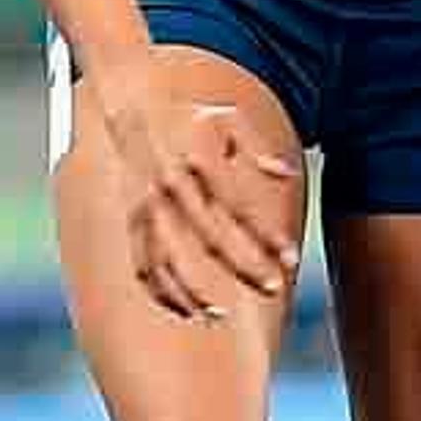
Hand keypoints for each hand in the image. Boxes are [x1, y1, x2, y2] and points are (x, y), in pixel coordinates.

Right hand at [100, 63, 300, 321]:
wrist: (128, 106)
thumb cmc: (186, 115)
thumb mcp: (226, 118)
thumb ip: (257, 146)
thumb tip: (286, 173)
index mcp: (199, 161)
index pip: (240, 208)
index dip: (267, 237)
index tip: (292, 260)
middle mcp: (171, 187)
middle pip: (211, 237)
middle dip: (243, 266)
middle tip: (272, 288)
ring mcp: (147, 206)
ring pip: (168, 258)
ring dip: (192, 289)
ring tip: (219, 314)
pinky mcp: (130, 220)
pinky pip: (141, 263)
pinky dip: (158, 290)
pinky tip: (183, 309)